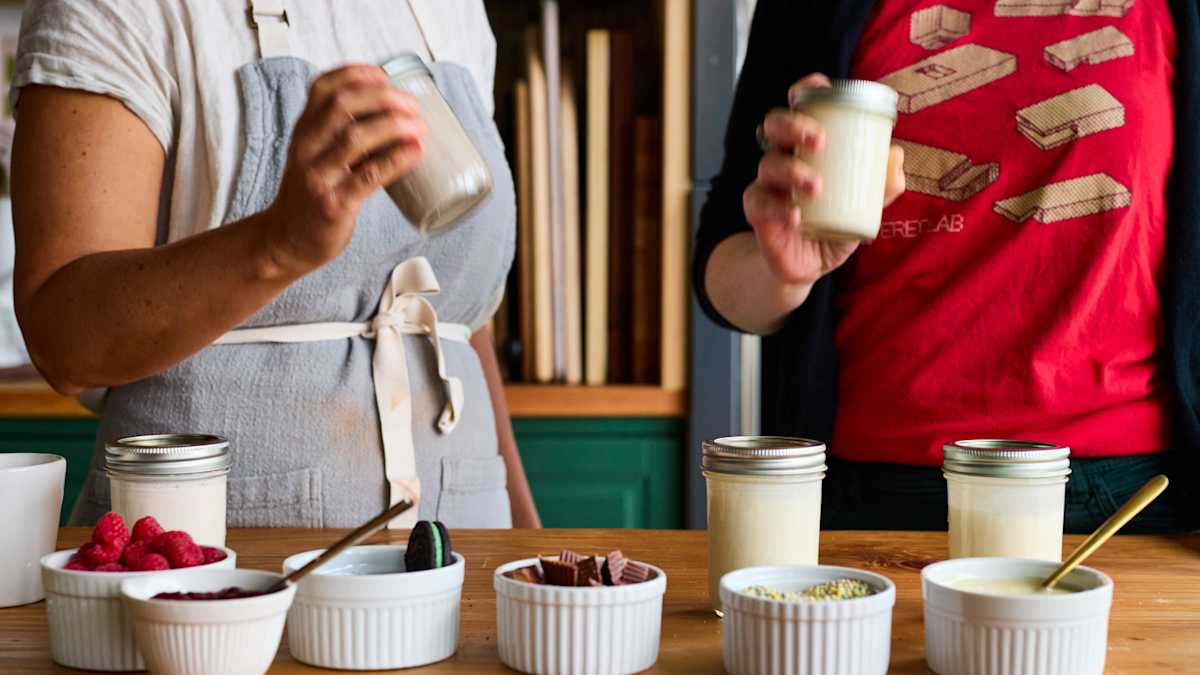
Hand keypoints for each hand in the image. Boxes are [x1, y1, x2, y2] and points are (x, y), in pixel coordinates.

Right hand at [265, 65, 425, 271]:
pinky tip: (416, 153)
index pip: (323, 87)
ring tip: (420, 126)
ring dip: (393, 125)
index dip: (356, 74)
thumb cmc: (311, 195)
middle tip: (413, 104)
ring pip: (355, 137)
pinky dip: (396, 161)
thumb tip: (394, 115)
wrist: (286, 241)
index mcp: (304, 131)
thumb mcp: (316, 156)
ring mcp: (317, 176)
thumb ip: (341, 135)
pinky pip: (367, 177)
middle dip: (383, 97)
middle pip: (342, 105)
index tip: (386, 75)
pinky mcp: (333, 204)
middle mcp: (306, 147)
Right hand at [743, 73, 905, 285]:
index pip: (799, 107)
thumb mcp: (866, 206)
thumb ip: (883, 185)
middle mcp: (783, 157)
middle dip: (794, 125)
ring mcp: (767, 185)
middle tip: (819, 141)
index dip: (805, 90)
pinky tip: (796, 215)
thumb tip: (896, 157)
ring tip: (816, 186)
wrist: (810, 265)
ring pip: (768, 164)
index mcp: (806, 146)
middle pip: (775, 125)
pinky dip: (778, 207)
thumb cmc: (835, 224)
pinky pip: (760, 203)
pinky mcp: (758, 213)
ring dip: (792, 171)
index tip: (819, 85)